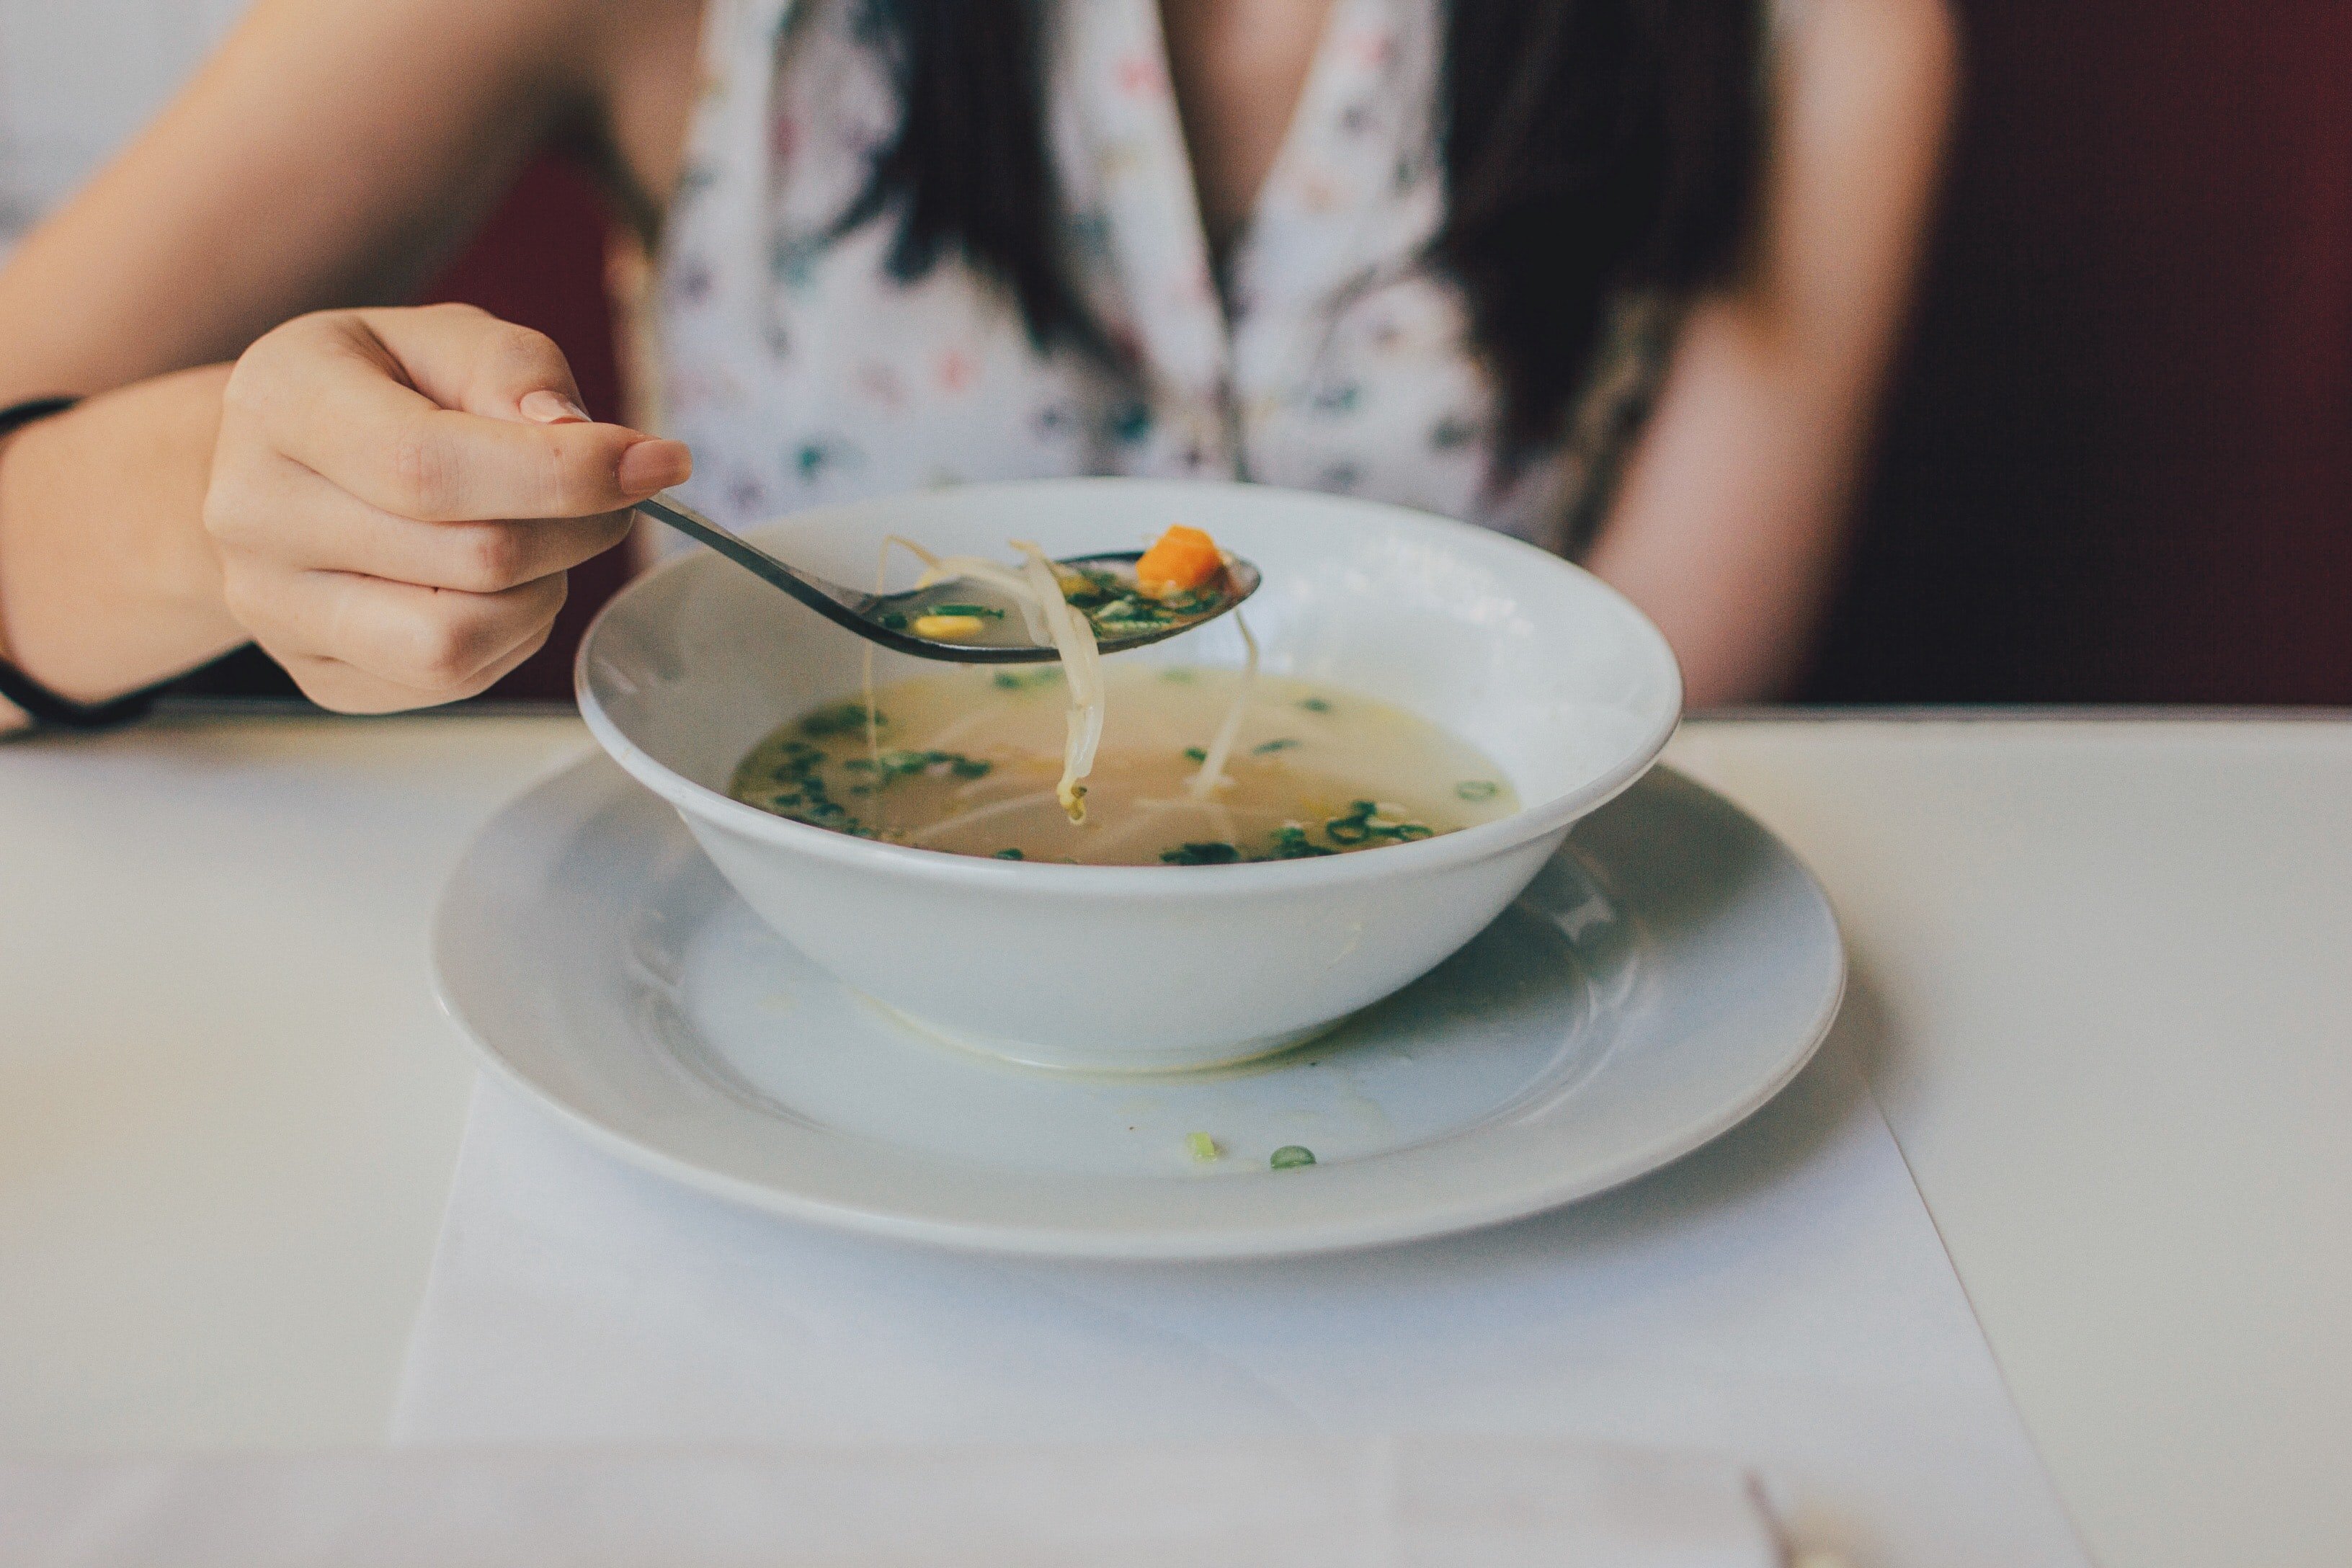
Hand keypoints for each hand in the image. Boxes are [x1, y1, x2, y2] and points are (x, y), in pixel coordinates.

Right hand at [203, 303, 690, 711]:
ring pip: (459, 642)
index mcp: (282, 403)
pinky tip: (501, 587)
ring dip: (542, 592)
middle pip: (470, 558)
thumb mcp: (440, 338)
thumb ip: (512, 369)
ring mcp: (276, 607)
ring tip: (543, 542)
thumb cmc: (376, 392)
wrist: (274, 464)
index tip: (656, 462)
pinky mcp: (317, 674)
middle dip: (577, 529)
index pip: (431, 466)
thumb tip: (576, 436)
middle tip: (609, 497)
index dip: (564, 475)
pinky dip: (509, 636)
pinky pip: (450, 682)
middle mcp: (256, 514)